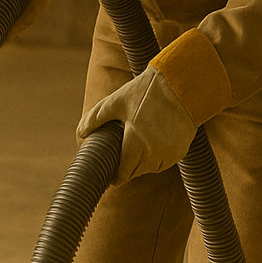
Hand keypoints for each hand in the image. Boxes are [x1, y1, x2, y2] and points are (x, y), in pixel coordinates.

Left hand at [77, 66, 196, 185]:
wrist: (180, 85)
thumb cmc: (146, 92)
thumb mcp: (117, 101)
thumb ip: (96, 118)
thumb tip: (80, 133)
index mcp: (135, 144)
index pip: (123, 174)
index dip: (115, 176)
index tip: (111, 174)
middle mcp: (153, 154)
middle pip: (136, 172)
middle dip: (127, 166)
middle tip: (122, 153)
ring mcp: (169, 153)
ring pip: (151, 168)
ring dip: (143, 162)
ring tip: (138, 144)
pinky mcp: (181, 151)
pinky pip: (164, 162)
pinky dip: (157, 157)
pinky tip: (153, 141)